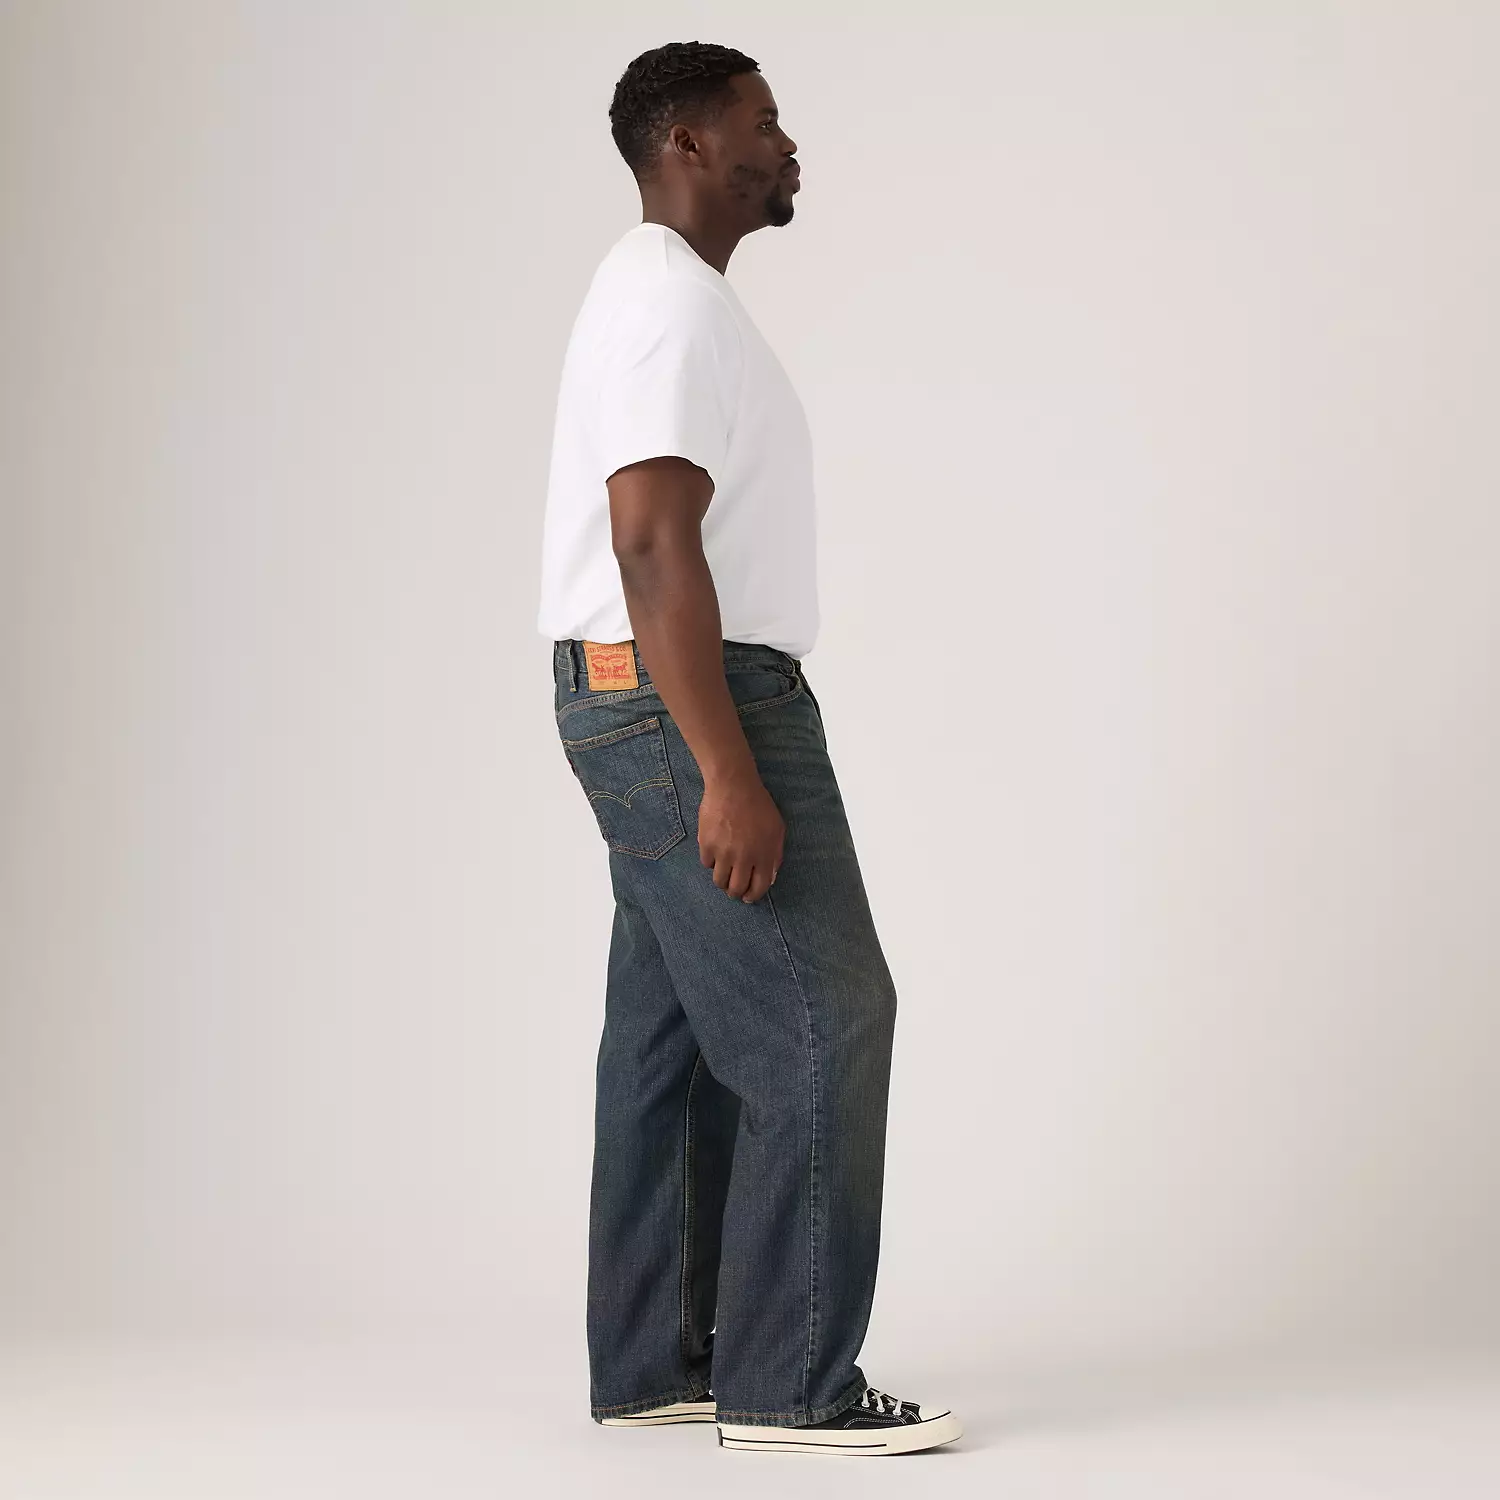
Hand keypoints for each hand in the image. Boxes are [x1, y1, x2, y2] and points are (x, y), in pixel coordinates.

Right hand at [698, 768, 784, 902]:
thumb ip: (775, 854)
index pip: (758, 888)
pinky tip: (715, 852)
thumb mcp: (777, 829)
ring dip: (722, 880)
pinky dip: (711, 862)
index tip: (747, 897)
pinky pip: (706, 864)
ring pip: (719, 881)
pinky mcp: (706, 845)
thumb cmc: (758, 805)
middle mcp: (743, 858)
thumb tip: (769, 877)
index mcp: (764, 855)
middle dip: (735, 892)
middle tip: (734, 888)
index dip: (752, 896)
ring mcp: (723, 853)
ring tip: (724, 872)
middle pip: (735, 889)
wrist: (733, 786)